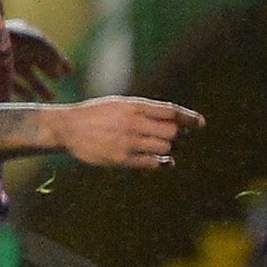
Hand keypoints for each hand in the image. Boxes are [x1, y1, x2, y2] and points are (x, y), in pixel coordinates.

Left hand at [4, 19, 72, 102]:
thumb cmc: (17, 42)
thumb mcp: (42, 47)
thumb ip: (53, 58)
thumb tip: (58, 72)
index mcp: (25, 35)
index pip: (45, 48)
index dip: (58, 60)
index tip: (70, 72)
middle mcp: (14, 47)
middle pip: (34, 63)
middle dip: (48, 75)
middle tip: (61, 85)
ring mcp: (2, 60)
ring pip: (23, 75)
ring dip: (37, 87)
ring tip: (49, 98)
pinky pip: (8, 83)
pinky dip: (20, 91)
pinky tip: (31, 98)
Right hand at [53, 96, 202, 167]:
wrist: (67, 128)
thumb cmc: (96, 115)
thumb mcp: (120, 104)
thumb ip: (145, 110)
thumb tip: (174, 121)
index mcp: (134, 106)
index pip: (170, 111)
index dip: (189, 117)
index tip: (200, 123)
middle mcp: (133, 123)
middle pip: (172, 131)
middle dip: (176, 135)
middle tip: (172, 137)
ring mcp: (127, 141)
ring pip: (164, 147)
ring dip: (166, 148)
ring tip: (158, 147)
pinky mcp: (120, 158)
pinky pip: (151, 162)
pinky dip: (160, 162)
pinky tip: (160, 160)